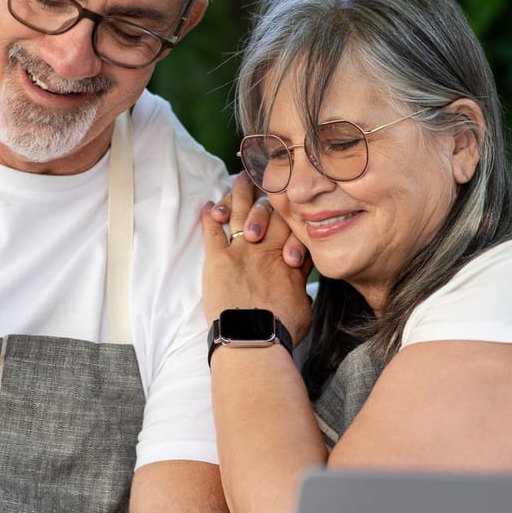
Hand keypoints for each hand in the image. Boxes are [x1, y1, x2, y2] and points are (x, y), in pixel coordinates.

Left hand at [202, 173, 312, 346]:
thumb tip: (301, 287)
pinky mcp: (218, 259)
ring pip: (241, 212)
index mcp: (291, 257)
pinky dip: (209, 217)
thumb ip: (300, 288)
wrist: (254, 338)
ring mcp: (242, 250)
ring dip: (239, 193)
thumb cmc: (281, 330)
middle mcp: (268, 248)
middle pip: (270, 210)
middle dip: (268, 192)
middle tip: (265, 174)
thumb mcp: (303, 306)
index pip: (294, 224)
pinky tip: (207, 206)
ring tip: (239, 178)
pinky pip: (212, 231)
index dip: (293, 209)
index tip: (291, 197)